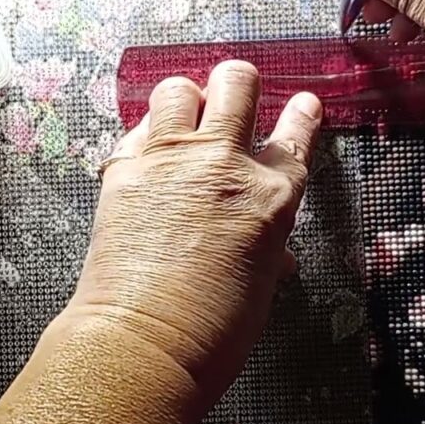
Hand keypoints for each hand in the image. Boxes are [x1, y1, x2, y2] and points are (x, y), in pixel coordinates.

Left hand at [63, 61, 322, 404]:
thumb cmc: (213, 329)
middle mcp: (225, 164)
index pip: (295, 134)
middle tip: (231, 89)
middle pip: (235, 84)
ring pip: (177, 89)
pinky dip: (145, 137)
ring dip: (184, 98)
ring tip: (183, 114)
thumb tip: (273, 251)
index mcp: (272, 194)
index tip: (301, 103)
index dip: (300, 113)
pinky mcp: (124, 170)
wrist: (147, 342)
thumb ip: (266, 244)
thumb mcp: (261, 281)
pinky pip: (135, 130)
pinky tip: (147, 154)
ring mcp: (170, 161)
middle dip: (235, 81)